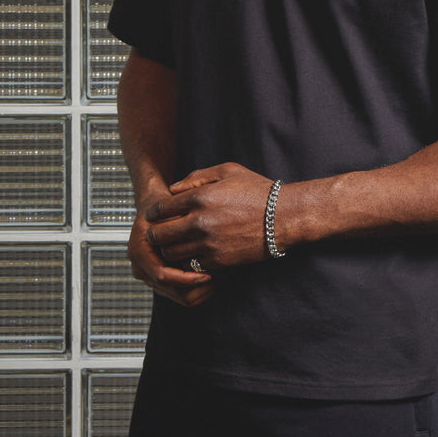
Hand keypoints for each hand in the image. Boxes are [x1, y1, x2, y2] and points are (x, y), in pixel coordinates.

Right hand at [128, 203, 214, 308]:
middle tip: (222, 276)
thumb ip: (178, 225)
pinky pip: (184, 294)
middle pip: (174, 291)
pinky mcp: (163, 282)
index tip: (208, 274)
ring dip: (203, 289)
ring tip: (222, 275)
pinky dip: (201, 288)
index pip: (162, 275)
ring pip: (182, 297)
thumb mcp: (170, 209)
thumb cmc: (164, 204)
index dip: (186, 277)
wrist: (156, 207)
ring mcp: (151, 277)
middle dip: (199, 286)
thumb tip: (195, 240)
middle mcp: (141, 268)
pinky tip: (215, 274)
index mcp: (139, 252)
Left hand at [144, 163, 274, 270]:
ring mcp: (208, 243)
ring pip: (171, 254)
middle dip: (155, 234)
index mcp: (200, 197)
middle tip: (158, 233)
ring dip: (170, 249)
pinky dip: (188, 261)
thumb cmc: (257, 190)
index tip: (154, 216)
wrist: (283, 217)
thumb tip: (173, 189)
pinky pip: (190, 265)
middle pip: (160, 235)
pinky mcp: (218, 261)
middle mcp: (200, 222)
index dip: (153, 213)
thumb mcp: (228, 171)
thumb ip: (197, 177)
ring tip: (175, 244)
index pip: (161, 209)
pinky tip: (193, 253)